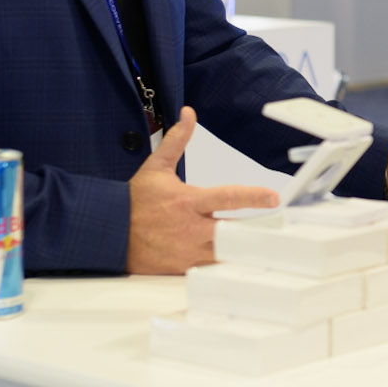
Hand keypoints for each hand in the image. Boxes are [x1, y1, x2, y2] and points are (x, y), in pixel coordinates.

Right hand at [127, 108, 279, 273]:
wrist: (108, 231)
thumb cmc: (133, 201)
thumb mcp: (156, 167)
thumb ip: (177, 141)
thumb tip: (188, 114)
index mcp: (189, 201)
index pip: (228, 197)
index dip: (254, 197)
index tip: (274, 197)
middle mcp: (191, 228)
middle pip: (234, 232)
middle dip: (257, 231)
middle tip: (279, 229)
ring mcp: (188, 251)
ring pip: (225, 256)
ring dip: (243, 251)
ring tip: (264, 248)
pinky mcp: (182, 268)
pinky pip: (209, 272)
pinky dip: (224, 269)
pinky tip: (238, 266)